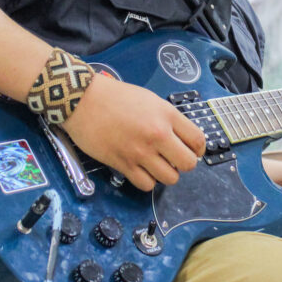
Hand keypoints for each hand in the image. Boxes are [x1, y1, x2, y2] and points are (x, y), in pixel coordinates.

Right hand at [62, 74, 204, 190]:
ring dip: (165, 173)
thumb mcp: (150, 100)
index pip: (198, 141)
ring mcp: (140, 152)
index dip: (198, 149)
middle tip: (173, 158)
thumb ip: (167, 118)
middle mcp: (158, 135)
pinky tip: (141, 170)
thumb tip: (179, 138)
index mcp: (167, 115)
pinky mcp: (123, 164)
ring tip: (156, 164)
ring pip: (170, 178)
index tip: (191, 150)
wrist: (83, 100)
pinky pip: (146, 185)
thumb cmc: (115, 96)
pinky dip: (147, 181)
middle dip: (184, 164)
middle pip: (188, 164)